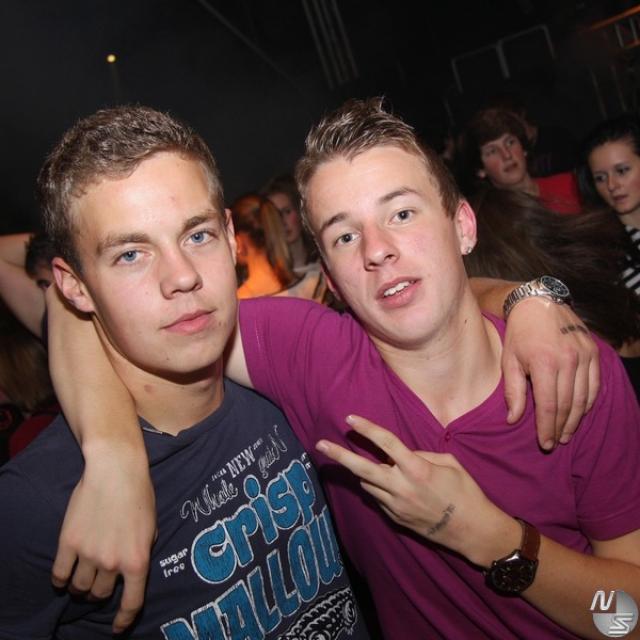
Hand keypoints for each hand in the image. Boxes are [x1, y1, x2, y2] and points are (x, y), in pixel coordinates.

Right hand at [51, 443, 156, 632]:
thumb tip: (134, 566)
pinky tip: (64, 575)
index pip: (132, 602)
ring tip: (83, 575)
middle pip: (100, 594)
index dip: (124, 619)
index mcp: (138, 560)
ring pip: (79, 587)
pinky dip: (61, 579)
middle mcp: (113, 563)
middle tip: (101, 579)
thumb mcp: (152, 525)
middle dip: (101, 591)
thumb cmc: (139, 494)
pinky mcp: (68, 543)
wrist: (115, 470)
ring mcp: (89, 554)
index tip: (118, 628)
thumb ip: (143, 549)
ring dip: (81, 585)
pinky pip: (60, 574)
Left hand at [315, 415, 511, 564]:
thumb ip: (421, 455)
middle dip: (339, 455)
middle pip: (362, 467)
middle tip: (320, 444)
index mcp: (417, 469)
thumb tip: (401, 455)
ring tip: (382, 468)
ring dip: (366, 472)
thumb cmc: (465, 492)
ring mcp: (396, 505)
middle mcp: (401, 487)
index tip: (350, 418)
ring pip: (367, 483)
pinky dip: (379, 487)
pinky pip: (378, 497)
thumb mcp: (448, 463)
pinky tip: (391, 485)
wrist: (471, 530)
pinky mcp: (395, 517)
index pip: (386, 443)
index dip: (367, 428)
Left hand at [503, 298, 599, 449]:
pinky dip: (587, 403)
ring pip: (583, 398)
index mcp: (544, 363)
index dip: (547, 428)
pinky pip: (594, 385)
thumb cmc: (519, 334)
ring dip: (575, 420)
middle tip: (554, 442)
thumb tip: (513, 419)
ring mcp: (584, 355)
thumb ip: (513, 391)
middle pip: (566, 405)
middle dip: (560, 428)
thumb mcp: (509, 360)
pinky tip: (579, 413)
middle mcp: (568, 360)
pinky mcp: (593, 352)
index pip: (548, 406)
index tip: (545, 443)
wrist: (539, 304)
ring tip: (566, 434)